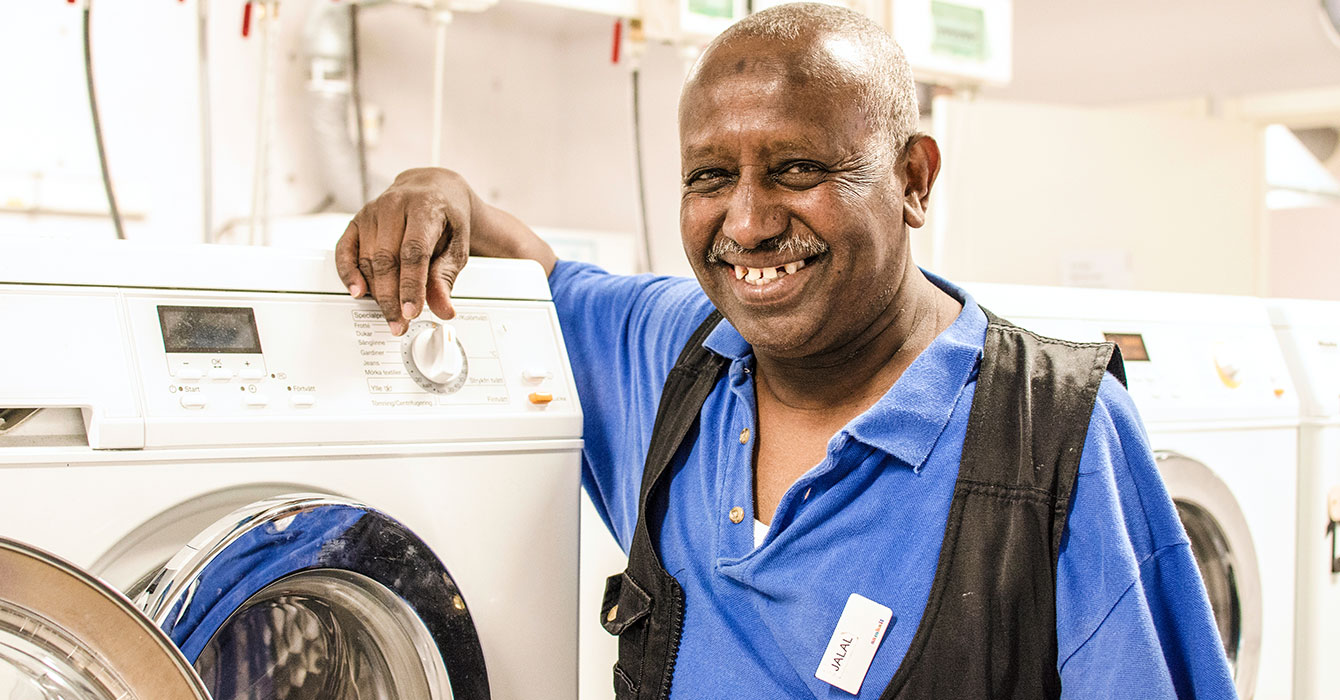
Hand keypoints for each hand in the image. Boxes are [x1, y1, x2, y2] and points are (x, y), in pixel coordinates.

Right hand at [335, 168, 474, 333]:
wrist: (433, 189)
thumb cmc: (446, 217)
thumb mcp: (457, 245)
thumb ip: (447, 276)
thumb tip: (443, 308)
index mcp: (425, 207)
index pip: (414, 251)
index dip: (411, 285)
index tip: (411, 311)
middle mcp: (395, 205)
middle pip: (387, 259)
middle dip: (392, 297)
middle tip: (399, 323)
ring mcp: (373, 211)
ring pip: (368, 259)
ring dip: (376, 292)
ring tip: (389, 314)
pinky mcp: (357, 220)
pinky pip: (345, 249)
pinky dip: (348, 273)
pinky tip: (357, 291)